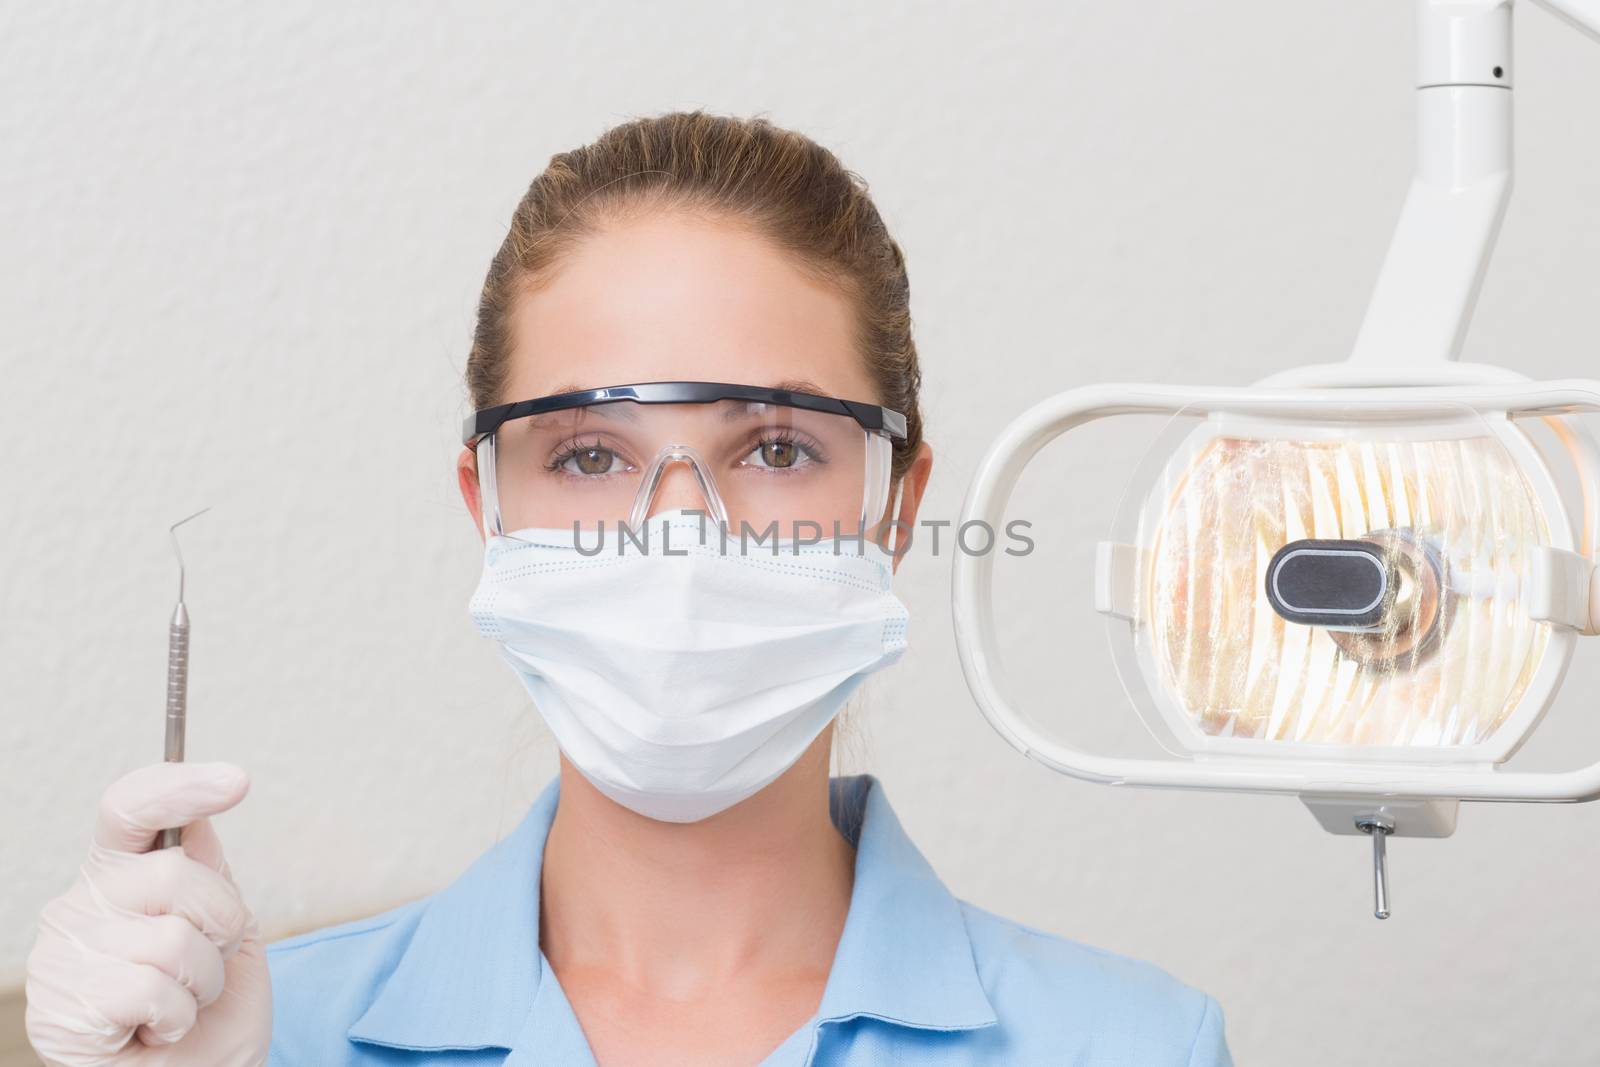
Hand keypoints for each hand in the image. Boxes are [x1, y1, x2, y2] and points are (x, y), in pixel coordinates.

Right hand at [24, 762, 271, 1066]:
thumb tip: (198, 817)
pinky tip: (154, 1030)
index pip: (130, 809)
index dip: (179, 786)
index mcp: (118, 874)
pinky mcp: (60, 1009)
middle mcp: (79, 905)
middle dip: (220, 923)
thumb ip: (208, 872)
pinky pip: (148, 988)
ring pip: (170, 938)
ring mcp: (62, 956)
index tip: (236, 781)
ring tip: (180, 1004)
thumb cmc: (211, 1012)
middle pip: (174, 873)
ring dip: (201, 980)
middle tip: (206, 965)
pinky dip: (175, 1016)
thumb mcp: (228, 929)